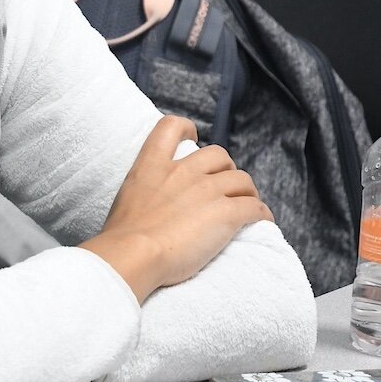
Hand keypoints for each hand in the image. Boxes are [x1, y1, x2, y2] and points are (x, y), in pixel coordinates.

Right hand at [80, 115, 271, 303]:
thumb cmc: (121, 236)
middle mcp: (182, 172)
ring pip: (242, 180)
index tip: (192, 139)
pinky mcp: (227, 214)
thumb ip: (143, 195)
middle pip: (218, 155)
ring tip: (246, 204)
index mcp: (152, 166)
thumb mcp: (125, 201)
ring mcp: (206, 191)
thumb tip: (149, 210)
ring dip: (247, 191)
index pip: (170, 128)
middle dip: (225, 168)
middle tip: (223, 187)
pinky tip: (260, 220)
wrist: (133, 253)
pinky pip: (255, 207)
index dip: (186, 129)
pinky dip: (261, 213)